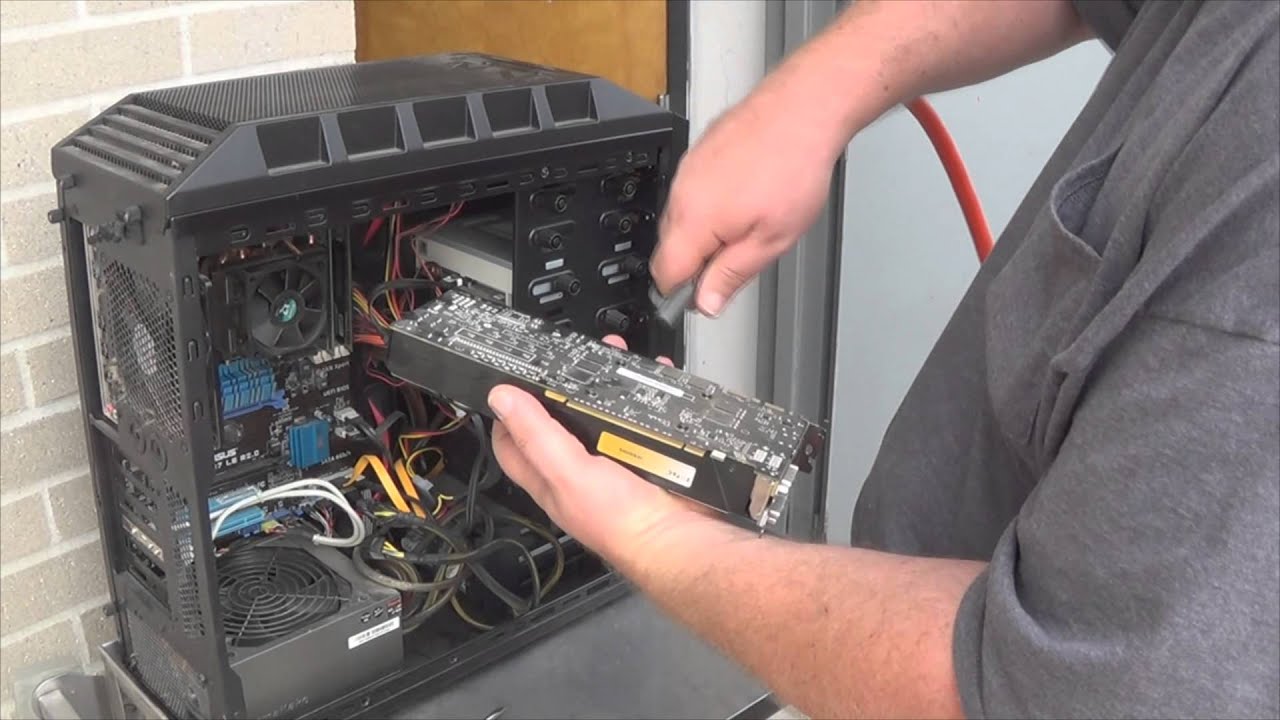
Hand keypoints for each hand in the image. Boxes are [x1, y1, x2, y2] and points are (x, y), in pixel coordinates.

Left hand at [488, 336, 707, 560]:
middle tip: (570, 361)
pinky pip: (641, 417)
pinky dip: (647, 397)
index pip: (512, 443)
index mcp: (549, 478)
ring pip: (601, 413)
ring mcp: (612, 460)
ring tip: (614, 359)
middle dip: (563, 387)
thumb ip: (535, 435)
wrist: (679, 536)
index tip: (512, 382)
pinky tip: (654, 382)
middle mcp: (578, 469)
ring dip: (608, 386)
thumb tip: (502, 400)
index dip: (506, 413)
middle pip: (559, 420)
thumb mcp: (569, 473)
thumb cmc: (623, 523)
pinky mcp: (644, 455)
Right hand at [651, 86, 841, 316]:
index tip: (706, 293)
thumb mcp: (771, 240)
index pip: (664, 274)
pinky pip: (692, 193)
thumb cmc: (793, 167)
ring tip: (750, 219)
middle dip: (698, 261)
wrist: (803, 109)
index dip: (683, 292)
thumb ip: (731, 275)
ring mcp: (687, 170)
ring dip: (707, 232)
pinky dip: (711, 204)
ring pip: (682, 220)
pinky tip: (746, 196)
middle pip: (670, 248)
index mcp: (693, 220)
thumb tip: (706, 303)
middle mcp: (681, 193)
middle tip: (741, 255)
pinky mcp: (697, 154)